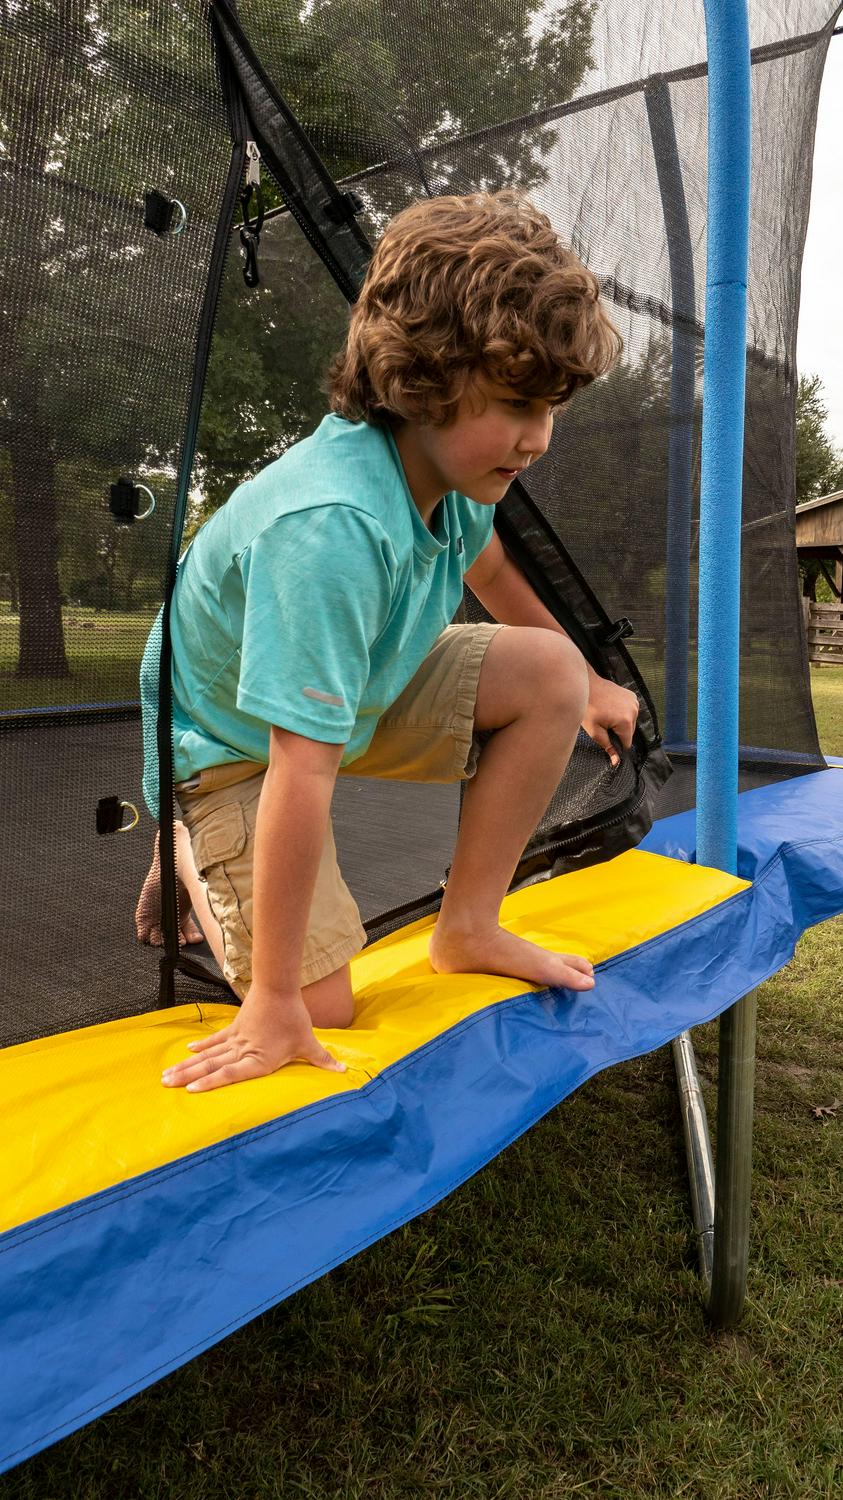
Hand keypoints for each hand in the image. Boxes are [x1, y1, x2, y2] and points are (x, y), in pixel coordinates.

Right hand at [161, 985, 345, 1093]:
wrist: (279, 988)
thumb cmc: (294, 1017)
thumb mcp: (308, 1042)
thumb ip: (322, 1059)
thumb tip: (343, 1071)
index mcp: (259, 1059)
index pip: (231, 1074)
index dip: (211, 1081)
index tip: (191, 1089)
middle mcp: (243, 1051)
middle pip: (212, 1065)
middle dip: (188, 1075)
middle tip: (167, 1085)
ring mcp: (236, 1039)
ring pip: (208, 1055)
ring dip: (187, 1064)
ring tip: (167, 1074)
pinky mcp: (234, 1028)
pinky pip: (215, 1040)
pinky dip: (202, 1046)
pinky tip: (188, 1051)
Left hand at [581, 675, 639, 767]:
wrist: (586, 686)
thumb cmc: (587, 708)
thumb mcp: (594, 731)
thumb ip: (607, 746)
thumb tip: (616, 761)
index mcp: (626, 721)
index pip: (627, 742)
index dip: (617, 744)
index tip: (607, 739)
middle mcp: (634, 711)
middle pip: (630, 732)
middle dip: (618, 732)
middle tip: (603, 725)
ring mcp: (634, 702)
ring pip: (630, 722)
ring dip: (621, 723)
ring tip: (606, 715)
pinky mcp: (632, 696)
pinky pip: (630, 711)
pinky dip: (623, 713)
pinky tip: (611, 708)